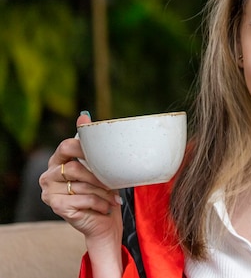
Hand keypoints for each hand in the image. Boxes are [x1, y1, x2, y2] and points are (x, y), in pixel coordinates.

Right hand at [39, 113, 122, 275]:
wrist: (104, 221)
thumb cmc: (104, 190)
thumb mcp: (101, 167)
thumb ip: (93, 145)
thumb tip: (84, 116)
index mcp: (59, 160)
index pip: (67, 145)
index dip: (84, 147)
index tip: (102, 153)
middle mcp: (49, 174)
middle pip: (75, 166)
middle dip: (98, 175)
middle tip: (114, 182)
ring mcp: (49, 191)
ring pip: (81, 184)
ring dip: (103, 191)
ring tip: (115, 197)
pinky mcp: (56, 206)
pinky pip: (83, 199)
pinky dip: (100, 202)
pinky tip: (107, 206)